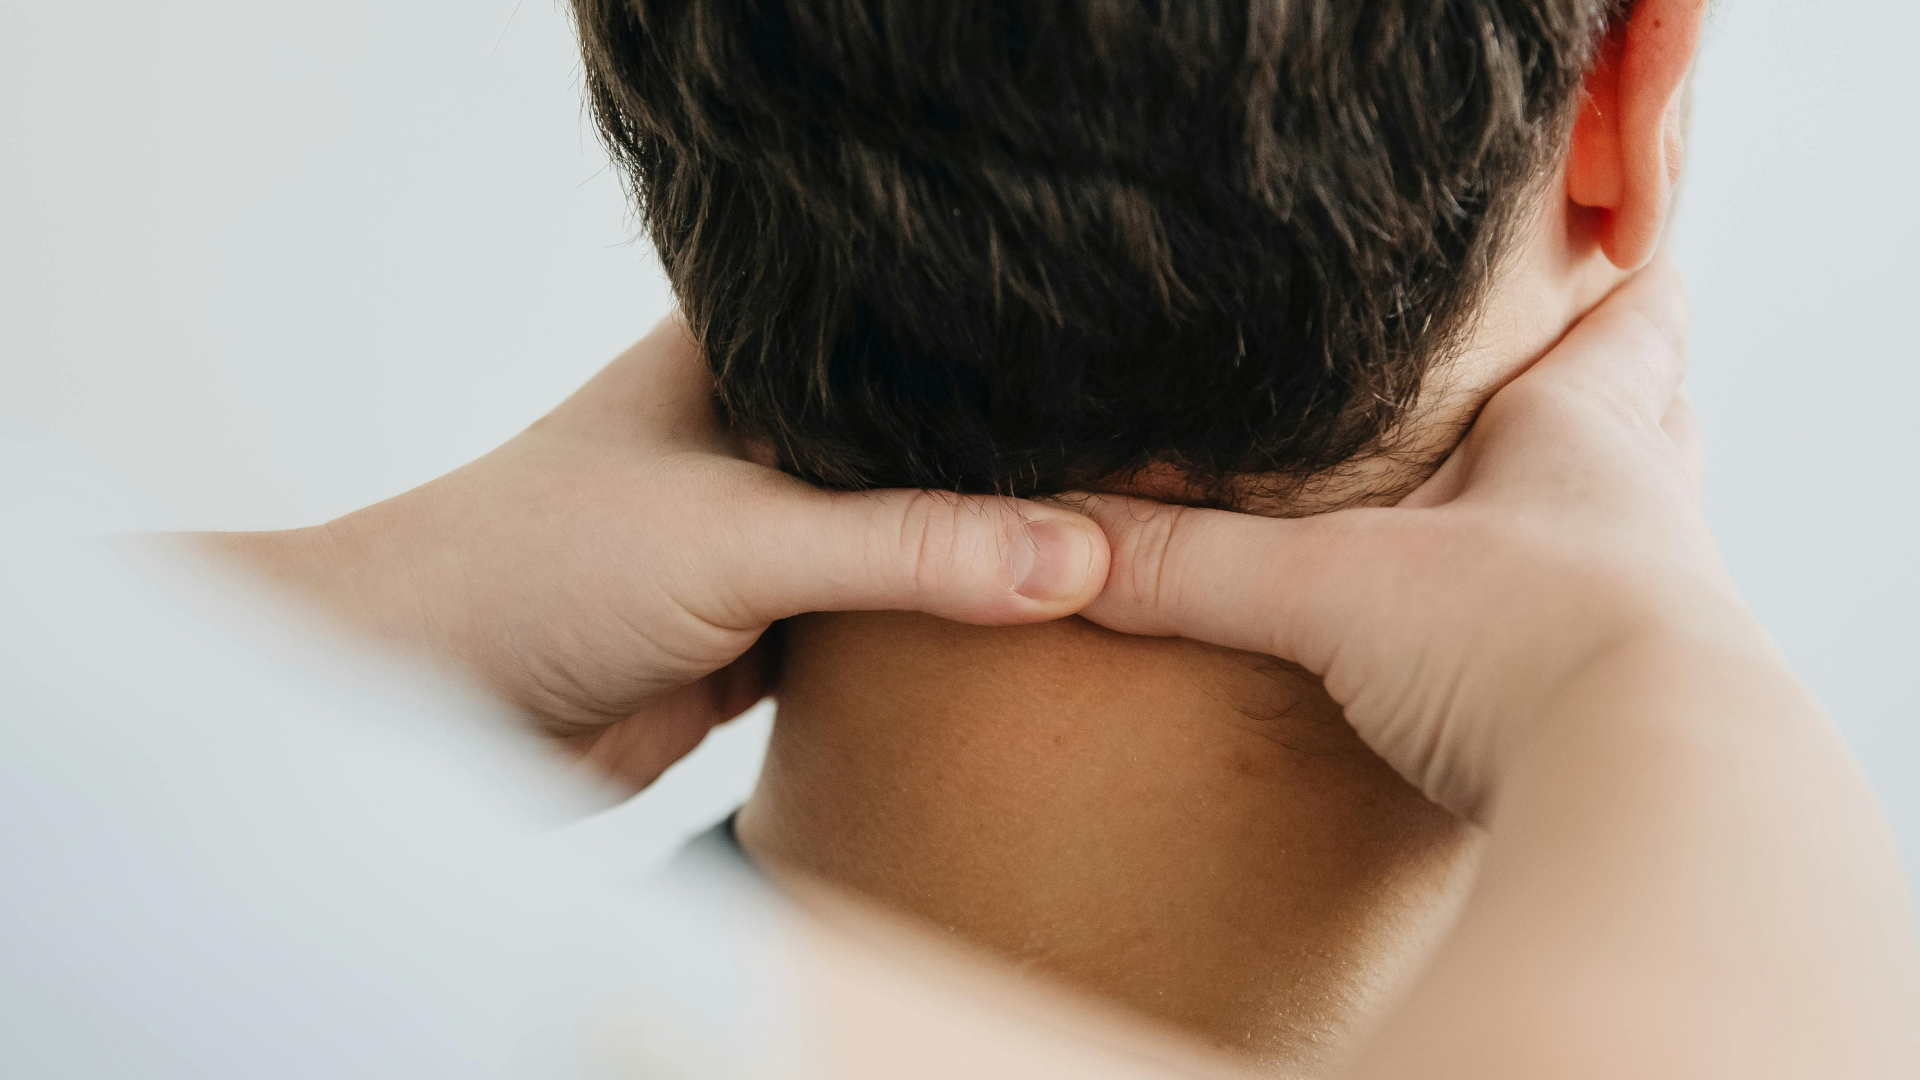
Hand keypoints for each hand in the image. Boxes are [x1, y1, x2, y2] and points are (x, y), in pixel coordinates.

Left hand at [211, 317, 1107, 789]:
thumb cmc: (538, 568)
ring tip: (1112, 564)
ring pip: (910, 541)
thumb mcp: (741, 537)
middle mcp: (766, 430)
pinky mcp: (766, 626)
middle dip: (1012, 481)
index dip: (1017, 372)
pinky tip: (1025, 642)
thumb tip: (1082, 556)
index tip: (1126, 406)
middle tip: (1142, 496)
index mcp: (752, 350)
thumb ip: (909, 544)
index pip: (919, 341)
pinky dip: (937, 642)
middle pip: (927, 449)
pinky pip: (882, 626)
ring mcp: (769, 530)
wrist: (427, 705)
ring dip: (977, 569)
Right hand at [1081, 257, 1746, 815]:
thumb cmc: (1530, 645)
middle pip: (1656, 426)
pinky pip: (1606, 653)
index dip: (1622, 282)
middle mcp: (1640, 522)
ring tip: (1531, 521)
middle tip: (1570, 375)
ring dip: (1595, 525)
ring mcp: (1654, 624)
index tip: (1623, 246)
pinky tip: (1510, 662)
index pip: (1631, 325)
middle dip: (1619, 398)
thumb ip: (1194, 563)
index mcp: (1584, 440)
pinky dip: (1566, 637)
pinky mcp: (1637, 719)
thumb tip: (1064, 541)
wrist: (1650, 802)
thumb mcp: (1334, 589)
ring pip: (1641, 543)